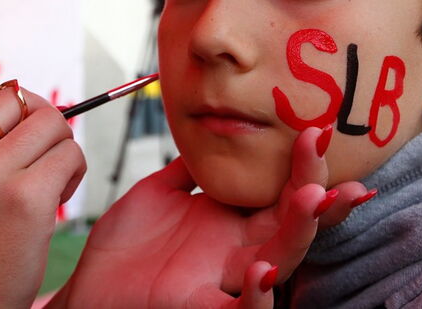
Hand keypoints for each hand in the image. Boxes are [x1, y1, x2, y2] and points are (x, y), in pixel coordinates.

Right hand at [0, 67, 86, 308]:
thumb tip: (27, 97)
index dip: (5, 99)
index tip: (9, 130)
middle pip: (20, 97)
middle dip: (39, 123)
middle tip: (35, 159)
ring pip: (53, 122)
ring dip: (61, 147)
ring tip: (47, 178)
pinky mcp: (26, 197)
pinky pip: (71, 154)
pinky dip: (74, 171)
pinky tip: (57, 196)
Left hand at [50, 126, 370, 307]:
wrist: (91, 288)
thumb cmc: (127, 247)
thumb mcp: (160, 192)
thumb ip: (192, 166)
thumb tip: (217, 129)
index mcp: (231, 223)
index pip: (279, 191)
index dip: (303, 165)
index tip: (319, 131)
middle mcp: (236, 251)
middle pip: (291, 221)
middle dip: (318, 191)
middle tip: (330, 155)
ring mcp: (222, 280)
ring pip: (278, 260)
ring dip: (300, 231)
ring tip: (312, 198)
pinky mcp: (199, 307)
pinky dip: (256, 297)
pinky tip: (261, 273)